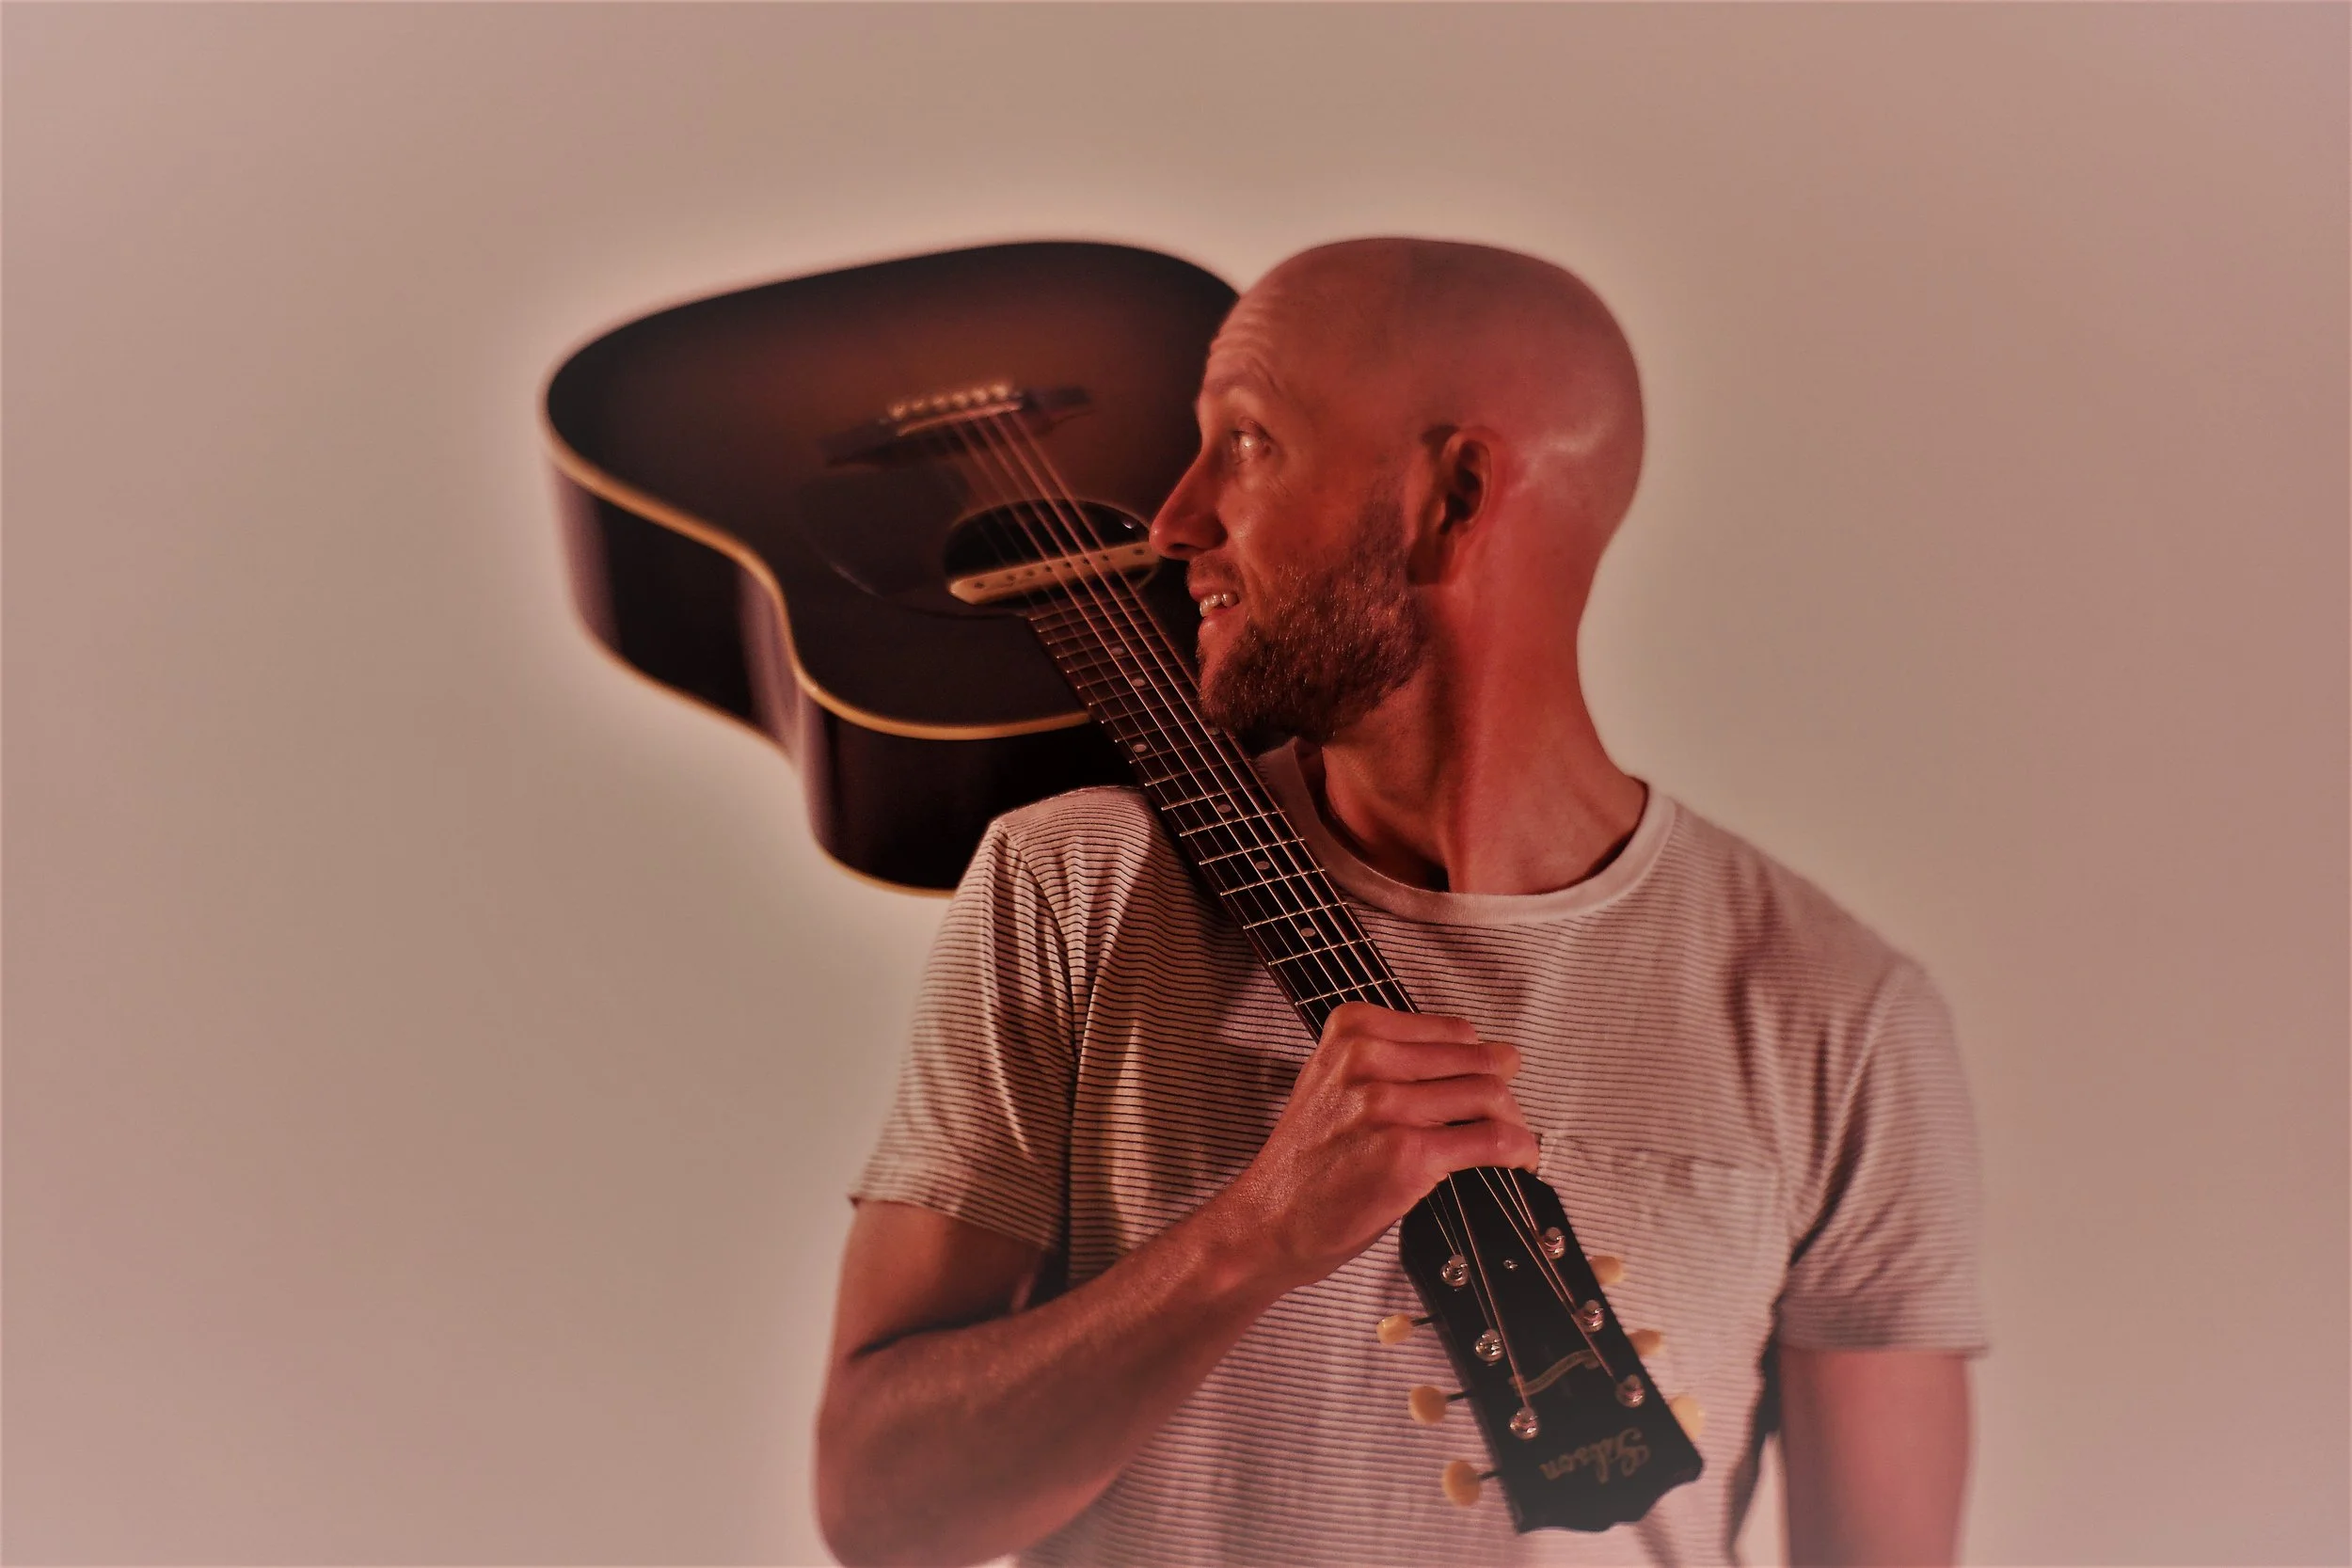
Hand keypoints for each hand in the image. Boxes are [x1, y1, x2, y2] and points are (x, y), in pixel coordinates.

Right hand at [1215, 1002, 1539, 1296]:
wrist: (1268, 1220)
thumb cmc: (1305, 1161)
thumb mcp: (1332, 1080)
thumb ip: (1392, 1058)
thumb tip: (1477, 1054)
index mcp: (1351, 1030)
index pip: (1453, 1030)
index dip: (1480, 1060)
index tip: (1488, 1081)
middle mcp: (1367, 1060)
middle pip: (1478, 1059)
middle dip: (1504, 1090)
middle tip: (1507, 1116)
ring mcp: (1387, 1106)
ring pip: (1490, 1095)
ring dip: (1515, 1121)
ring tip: (1514, 1140)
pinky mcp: (1408, 1154)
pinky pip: (1492, 1140)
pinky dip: (1520, 1149)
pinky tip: (1520, 1160)